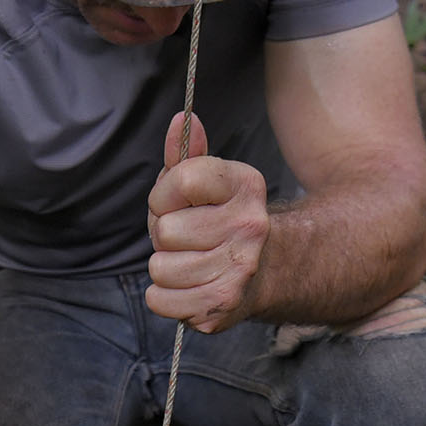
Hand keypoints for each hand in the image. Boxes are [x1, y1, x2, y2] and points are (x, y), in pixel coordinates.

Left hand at [146, 113, 271, 333]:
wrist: (266, 271)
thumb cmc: (221, 221)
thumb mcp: (208, 181)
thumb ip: (187, 153)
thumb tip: (180, 120)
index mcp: (244, 186)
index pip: (181, 180)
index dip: (164, 195)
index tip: (177, 203)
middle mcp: (249, 226)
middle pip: (166, 230)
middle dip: (165, 235)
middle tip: (186, 238)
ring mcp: (239, 269)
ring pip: (159, 268)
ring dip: (165, 268)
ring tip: (189, 263)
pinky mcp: (223, 305)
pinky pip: (159, 299)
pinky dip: (164, 297)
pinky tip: (187, 287)